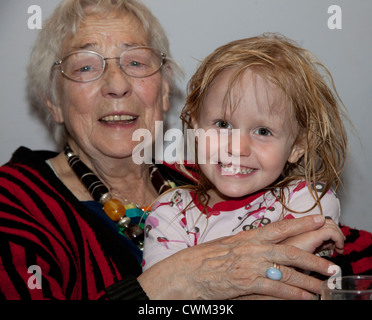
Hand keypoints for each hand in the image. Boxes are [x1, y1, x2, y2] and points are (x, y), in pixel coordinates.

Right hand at [138, 215, 337, 299]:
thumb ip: (247, 245)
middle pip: (289, 251)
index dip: (300, 222)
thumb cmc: (204, 258)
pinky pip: (275, 290)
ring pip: (286, 273)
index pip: (278, 227)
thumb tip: (263, 246)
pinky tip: (304, 298)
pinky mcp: (246, 284)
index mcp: (247, 237)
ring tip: (323, 288)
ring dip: (307, 282)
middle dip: (312, 260)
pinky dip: (293, 295)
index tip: (317, 219)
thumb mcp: (226, 245)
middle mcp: (251, 249)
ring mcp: (250, 266)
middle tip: (330, 267)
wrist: (186, 271)